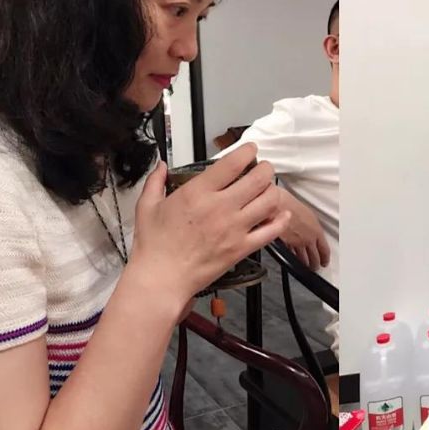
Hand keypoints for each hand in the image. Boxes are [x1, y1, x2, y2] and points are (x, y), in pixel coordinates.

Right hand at [130, 144, 290, 306]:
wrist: (161, 280)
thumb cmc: (154, 246)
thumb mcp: (147, 206)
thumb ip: (155, 182)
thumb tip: (160, 165)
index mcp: (199, 192)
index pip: (233, 163)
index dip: (248, 151)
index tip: (250, 150)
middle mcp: (221, 207)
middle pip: (258, 178)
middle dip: (265, 168)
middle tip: (263, 168)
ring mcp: (234, 228)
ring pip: (269, 201)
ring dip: (272, 191)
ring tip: (268, 189)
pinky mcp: (241, 249)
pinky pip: (270, 232)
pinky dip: (280, 221)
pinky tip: (281, 215)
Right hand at [277, 190, 330, 269]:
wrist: (277, 206)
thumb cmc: (291, 205)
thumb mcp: (308, 214)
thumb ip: (312, 226)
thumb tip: (313, 230)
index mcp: (316, 231)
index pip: (324, 249)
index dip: (325, 257)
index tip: (325, 262)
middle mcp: (308, 240)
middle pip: (314, 257)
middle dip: (315, 264)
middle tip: (315, 267)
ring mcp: (296, 244)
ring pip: (302, 259)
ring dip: (304, 264)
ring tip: (304, 266)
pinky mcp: (285, 246)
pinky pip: (291, 255)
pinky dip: (292, 258)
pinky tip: (292, 258)